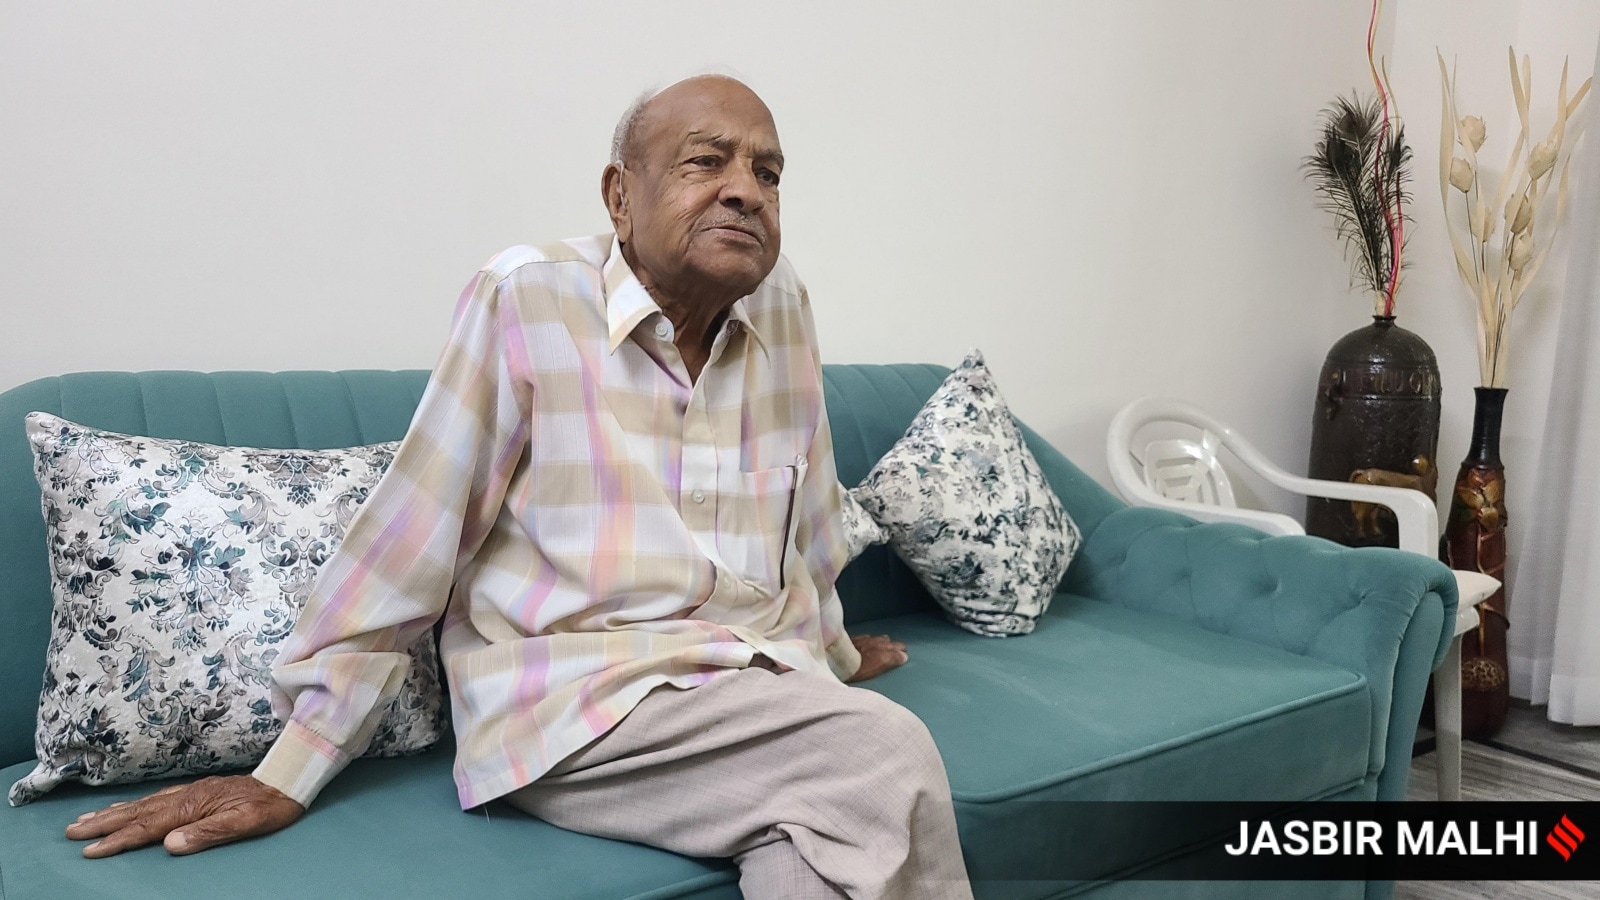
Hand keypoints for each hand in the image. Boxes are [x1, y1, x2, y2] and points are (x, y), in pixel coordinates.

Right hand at [65, 775, 303, 857]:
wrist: (290, 780)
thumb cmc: (271, 805)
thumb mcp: (246, 823)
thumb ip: (208, 833)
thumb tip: (171, 845)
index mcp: (193, 806)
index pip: (147, 827)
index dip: (117, 840)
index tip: (90, 850)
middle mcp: (186, 796)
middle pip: (137, 812)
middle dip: (104, 823)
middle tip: (72, 831)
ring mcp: (191, 791)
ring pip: (144, 804)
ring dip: (115, 813)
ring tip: (88, 818)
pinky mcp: (198, 790)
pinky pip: (157, 798)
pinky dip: (137, 804)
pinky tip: (130, 808)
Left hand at [846, 633, 907, 682]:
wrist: (836, 659)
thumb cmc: (853, 671)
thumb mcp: (873, 672)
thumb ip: (888, 663)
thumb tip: (902, 658)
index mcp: (882, 656)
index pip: (897, 654)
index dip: (901, 656)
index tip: (904, 656)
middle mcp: (876, 646)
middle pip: (890, 644)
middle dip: (897, 646)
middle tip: (902, 648)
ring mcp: (866, 640)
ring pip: (880, 639)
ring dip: (884, 641)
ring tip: (888, 642)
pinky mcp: (856, 638)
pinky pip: (868, 637)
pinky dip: (872, 639)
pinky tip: (870, 639)